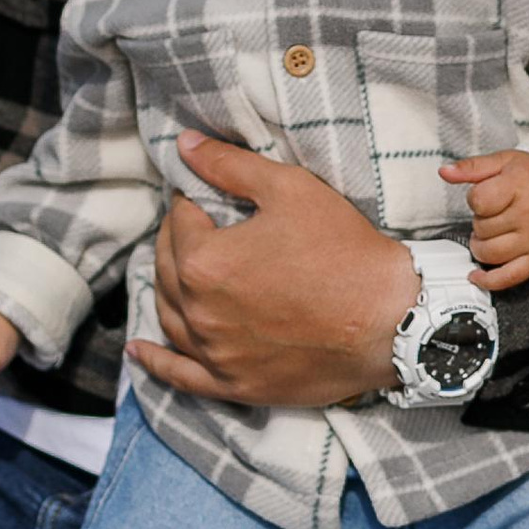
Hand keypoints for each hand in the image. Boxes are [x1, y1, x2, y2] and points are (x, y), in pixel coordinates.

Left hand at [139, 136, 415, 408]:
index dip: (192, 203)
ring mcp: (215, 353)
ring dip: (167, 289)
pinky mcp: (233, 384)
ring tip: (176, 271)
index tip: (207, 197)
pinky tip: (138, 352)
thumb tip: (183, 145)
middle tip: (200, 227)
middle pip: (166, 269)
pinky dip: (155, 362)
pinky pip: (180, 375)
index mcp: (204, 261)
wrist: (390, 320)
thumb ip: (230, 166)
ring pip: (170, 317)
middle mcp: (199, 311)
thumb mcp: (290, 190)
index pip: (179, 222)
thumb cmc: (343, 251)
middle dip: (177, 242)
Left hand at [442, 148, 528, 290]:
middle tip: (494, 213)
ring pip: (490, 253)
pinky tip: (476, 276)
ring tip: (491, 232)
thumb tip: (444, 172)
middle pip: (482, 228)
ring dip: (481, 245)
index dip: (474, 199)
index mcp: (521, 185)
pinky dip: (489, 281)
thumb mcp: (504, 161)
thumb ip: (472, 167)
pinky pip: (509, 277)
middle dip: (480, 222)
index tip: (486, 195)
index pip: (479, 201)